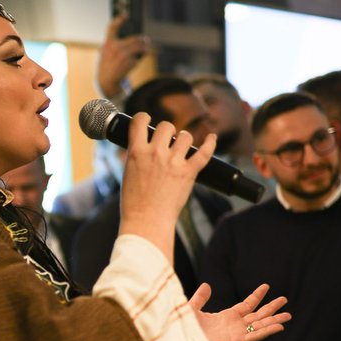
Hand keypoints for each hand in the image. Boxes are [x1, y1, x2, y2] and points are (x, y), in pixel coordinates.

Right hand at [95, 15, 149, 99]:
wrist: (105, 83)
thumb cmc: (106, 67)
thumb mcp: (105, 54)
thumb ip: (113, 45)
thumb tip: (131, 39)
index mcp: (107, 44)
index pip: (112, 27)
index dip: (119, 19)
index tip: (126, 14)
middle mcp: (115, 47)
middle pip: (134, 38)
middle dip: (142, 39)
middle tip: (146, 40)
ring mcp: (123, 55)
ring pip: (139, 46)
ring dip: (145, 47)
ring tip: (146, 49)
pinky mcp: (129, 62)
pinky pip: (138, 57)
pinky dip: (140, 59)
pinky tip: (138, 60)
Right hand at [119, 114, 217, 261]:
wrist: (146, 222)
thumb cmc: (134, 204)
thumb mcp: (128, 175)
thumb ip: (137, 158)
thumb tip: (144, 148)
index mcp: (137, 153)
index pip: (139, 121)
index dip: (144, 118)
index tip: (146, 121)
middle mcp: (155, 153)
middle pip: (166, 126)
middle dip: (167, 132)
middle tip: (166, 142)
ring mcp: (173, 162)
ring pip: (185, 136)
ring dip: (184, 140)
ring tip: (182, 149)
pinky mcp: (188, 173)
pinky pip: (205, 152)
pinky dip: (211, 143)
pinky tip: (212, 137)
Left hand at [189, 282, 289, 340]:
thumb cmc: (182, 330)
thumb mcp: (192, 309)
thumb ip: (201, 298)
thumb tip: (207, 285)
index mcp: (226, 317)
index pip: (246, 305)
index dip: (257, 296)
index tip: (267, 286)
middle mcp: (234, 326)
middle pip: (258, 315)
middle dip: (271, 308)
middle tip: (285, 299)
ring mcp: (236, 334)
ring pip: (260, 326)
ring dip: (274, 321)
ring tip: (289, 315)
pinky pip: (254, 337)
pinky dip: (266, 332)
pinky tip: (279, 327)